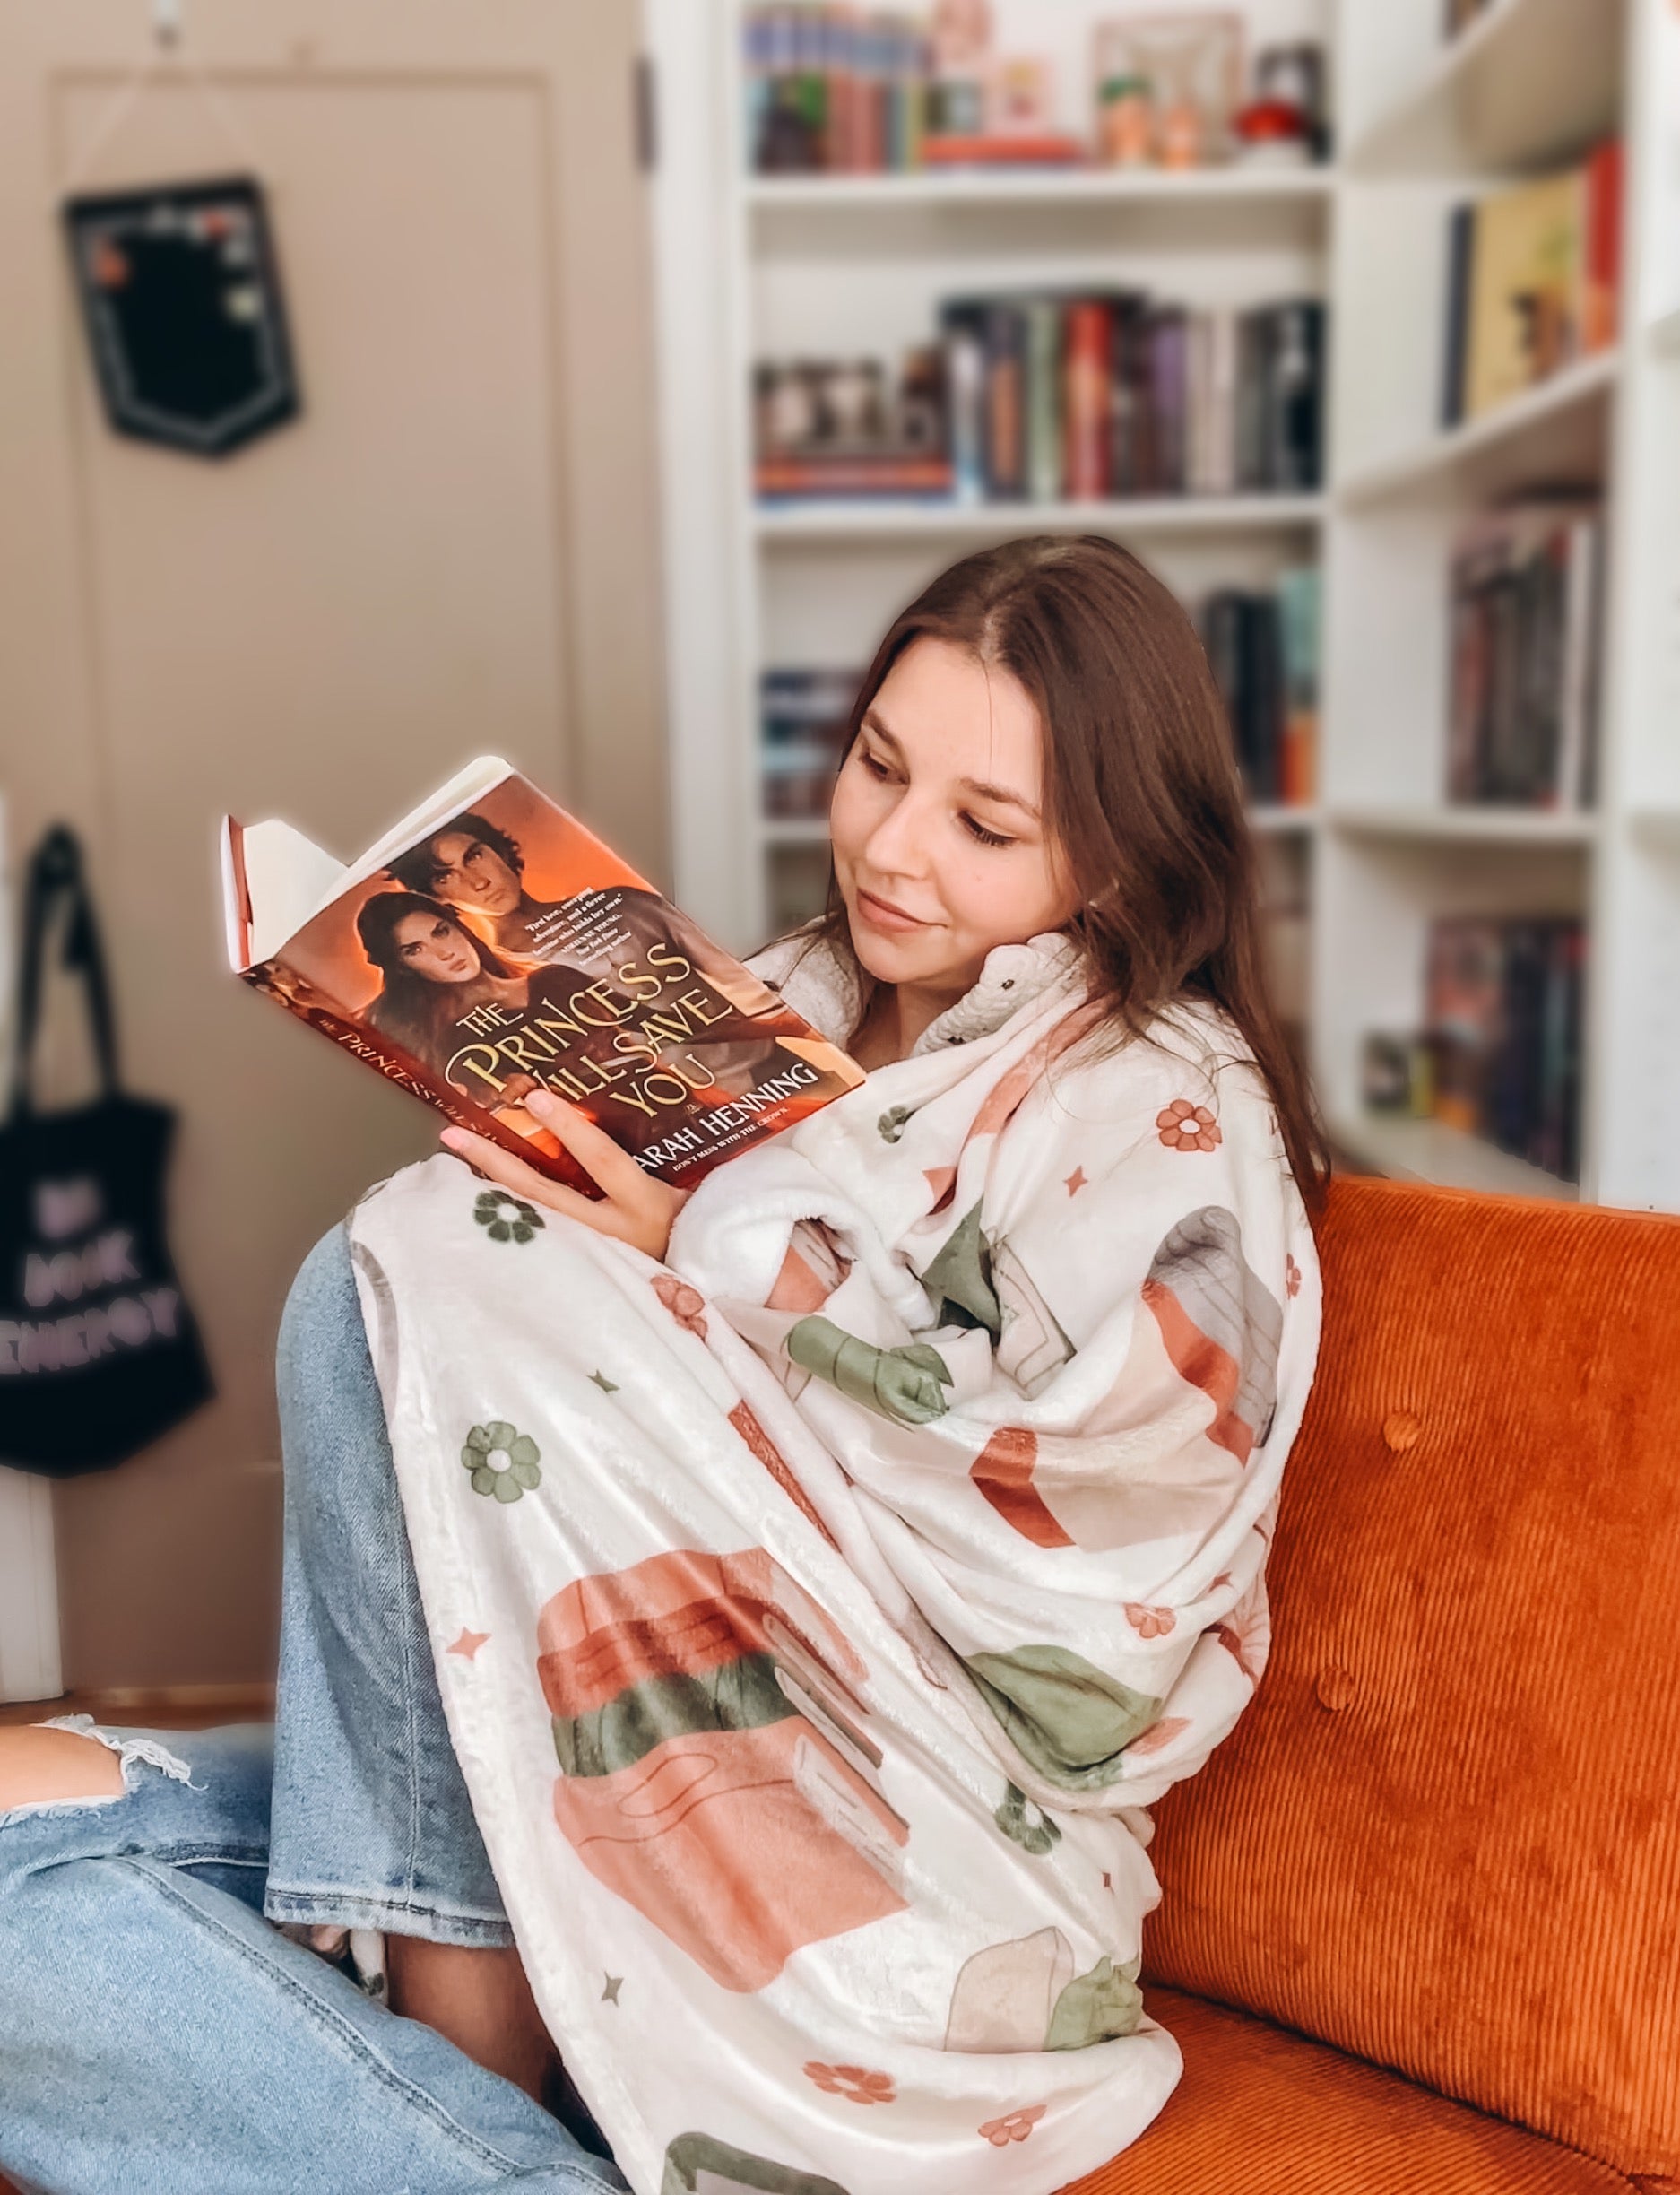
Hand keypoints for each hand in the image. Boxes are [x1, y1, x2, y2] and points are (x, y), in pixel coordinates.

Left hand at [440, 1088, 690, 1262]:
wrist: (696, 1285)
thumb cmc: (687, 1225)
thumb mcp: (676, 1191)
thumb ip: (644, 1162)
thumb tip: (605, 1112)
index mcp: (644, 1206)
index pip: (603, 1159)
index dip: (570, 1128)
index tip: (535, 1096)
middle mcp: (609, 1233)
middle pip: (543, 1194)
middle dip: (497, 1161)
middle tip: (454, 1134)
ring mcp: (588, 1257)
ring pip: (528, 1219)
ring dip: (487, 1188)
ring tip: (452, 1159)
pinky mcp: (573, 1273)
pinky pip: (532, 1237)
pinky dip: (503, 1212)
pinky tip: (475, 1195)